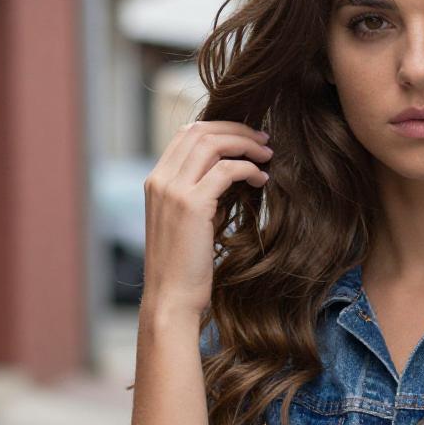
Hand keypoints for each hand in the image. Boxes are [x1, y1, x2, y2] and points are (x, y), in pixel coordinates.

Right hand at [141, 119, 273, 316]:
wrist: (171, 297)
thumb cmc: (184, 266)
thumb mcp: (189, 221)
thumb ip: (202, 194)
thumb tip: (230, 174)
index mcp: (156, 181)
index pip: (186, 133)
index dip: (219, 127)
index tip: (246, 136)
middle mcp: (160, 180)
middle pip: (200, 131)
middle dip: (236, 129)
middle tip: (263, 138)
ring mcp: (173, 190)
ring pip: (213, 144)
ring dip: (245, 144)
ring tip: (267, 154)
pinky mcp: (191, 205)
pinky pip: (226, 170)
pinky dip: (248, 169)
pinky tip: (262, 179)